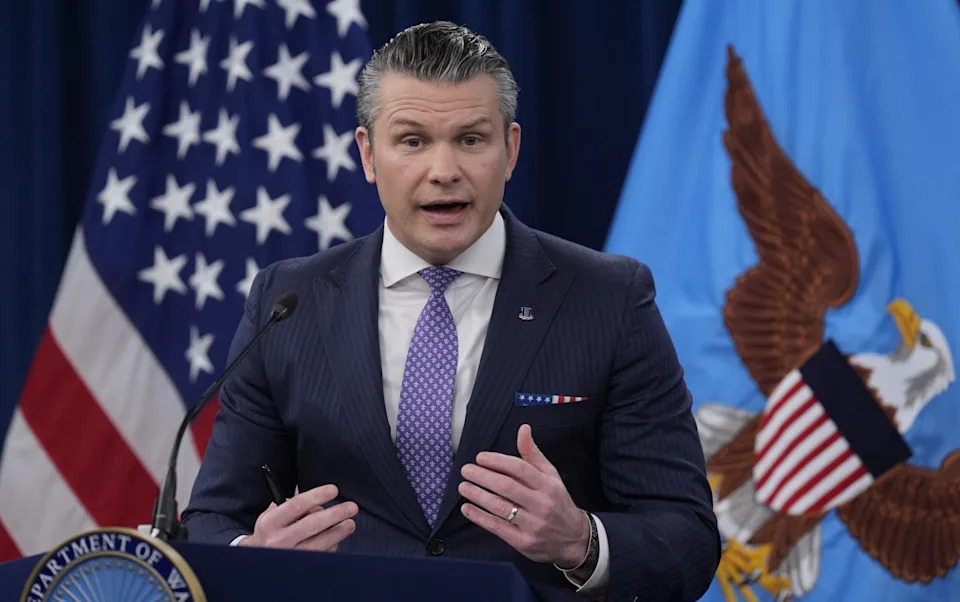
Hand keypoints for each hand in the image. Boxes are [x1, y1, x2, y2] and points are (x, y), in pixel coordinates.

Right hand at [239, 484, 357, 550]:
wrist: (257, 559)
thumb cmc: (270, 532)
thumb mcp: (272, 515)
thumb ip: (292, 506)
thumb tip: (318, 499)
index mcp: (270, 523)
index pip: (297, 505)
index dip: (317, 495)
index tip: (333, 490)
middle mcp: (279, 541)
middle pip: (313, 524)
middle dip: (335, 514)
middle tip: (351, 507)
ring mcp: (290, 556)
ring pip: (320, 543)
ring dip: (339, 532)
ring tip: (349, 523)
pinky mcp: (299, 568)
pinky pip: (322, 556)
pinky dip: (332, 546)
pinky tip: (336, 539)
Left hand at [458, 424, 589, 567]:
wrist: (574, 539)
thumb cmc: (557, 502)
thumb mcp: (551, 476)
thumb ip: (533, 454)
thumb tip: (523, 429)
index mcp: (548, 485)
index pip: (520, 469)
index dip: (497, 461)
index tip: (480, 457)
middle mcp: (541, 504)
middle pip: (507, 487)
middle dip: (483, 477)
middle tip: (466, 470)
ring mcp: (532, 525)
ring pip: (500, 507)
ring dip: (478, 495)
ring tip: (463, 486)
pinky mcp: (523, 542)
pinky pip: (497, 527)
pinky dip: (480, 517)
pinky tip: (467, 508)